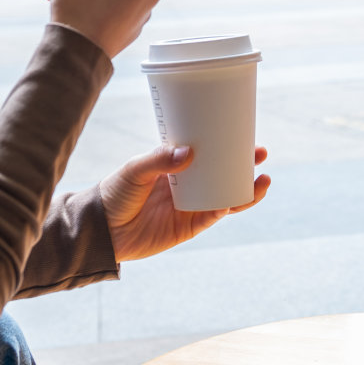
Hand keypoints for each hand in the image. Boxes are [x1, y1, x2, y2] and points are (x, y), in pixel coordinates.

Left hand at [99, 144, 271, 262]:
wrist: (101, 231)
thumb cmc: (114, 194)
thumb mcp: (134, 170)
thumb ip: (158, 160)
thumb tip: (188, 151)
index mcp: (175, 165)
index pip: (207, 152)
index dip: (226, 144)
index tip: (245, 134)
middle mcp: (187, 184)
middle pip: (223, 174)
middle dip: (244, 165)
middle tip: (260, 154)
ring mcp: (190, 206)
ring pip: (225, 197)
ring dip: (245, 191)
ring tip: (263, 181)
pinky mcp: (188, 227)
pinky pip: (212, 217)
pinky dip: (224, 209)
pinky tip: (234, 201)